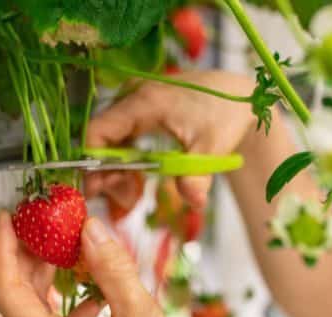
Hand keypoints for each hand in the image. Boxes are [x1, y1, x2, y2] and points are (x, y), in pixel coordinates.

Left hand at [0, 213, 213, 316]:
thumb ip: (113, 270)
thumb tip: (91, 228)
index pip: (7, 291)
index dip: (3, 249)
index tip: (7, 217)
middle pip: (19, 296)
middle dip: (28, 254)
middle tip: (43, 220)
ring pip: (38, 308)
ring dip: (49, 273)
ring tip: (67, 241)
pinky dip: (69, 296)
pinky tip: (95, 283)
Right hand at [85, 70, 256, 209]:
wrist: (239, 97)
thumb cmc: (227, 114)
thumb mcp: (213, 147)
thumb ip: (197, 175)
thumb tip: (193, 201)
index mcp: (144, 102)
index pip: (98, 131)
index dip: (92, 163)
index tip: (98, 192)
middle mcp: (133, 99)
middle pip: (101, 140)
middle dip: (106, 175)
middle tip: (125, 203)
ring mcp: (135, 105)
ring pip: (110, 143)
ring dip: (116, 173)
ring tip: (133, 199)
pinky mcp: (140, 113)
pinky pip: (121, 141)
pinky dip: (125, 164)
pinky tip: (136, 185)